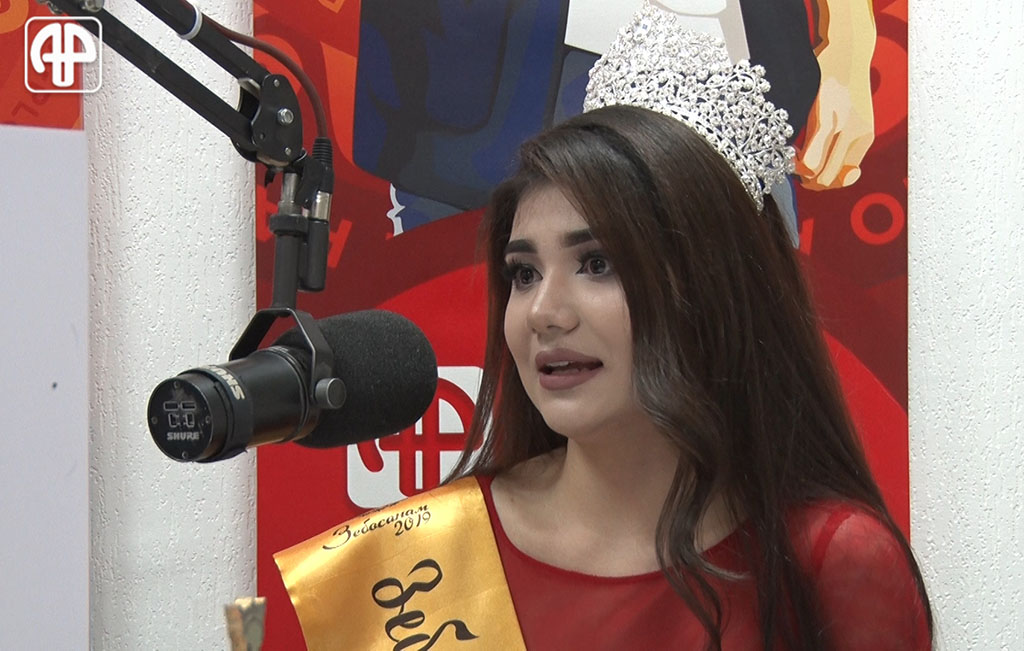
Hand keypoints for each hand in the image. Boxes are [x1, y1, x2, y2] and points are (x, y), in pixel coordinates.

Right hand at [796, 43, 875, 189]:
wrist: (848, 50)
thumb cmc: (844, 81)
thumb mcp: (852, 113)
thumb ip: (843, 136)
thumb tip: (822, 162)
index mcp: (865, 138)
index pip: (845, 178)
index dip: (824, 180)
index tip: (813, 168)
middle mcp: (858, 138)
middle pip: (830, 182)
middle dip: (810, 182)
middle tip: (798, 167)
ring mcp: (844, 131)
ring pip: (821, 177)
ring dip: (803, 175)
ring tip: (795, 157)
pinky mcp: (827, 120)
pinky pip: (812, 160)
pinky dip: (799, 164)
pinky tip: (793, 150)